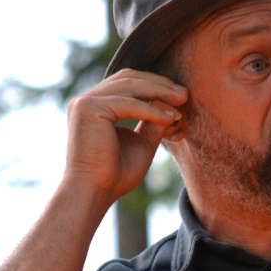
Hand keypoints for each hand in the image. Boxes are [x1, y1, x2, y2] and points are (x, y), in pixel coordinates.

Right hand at [63, 68, 187, 203]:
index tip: (182, 98)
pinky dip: (151, 110)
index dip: (157, 87)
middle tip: (185, 94)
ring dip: (159, 92)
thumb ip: (154, 124)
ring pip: (130, 85)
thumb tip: (174, 108)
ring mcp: (85, 102)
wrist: (95, 192)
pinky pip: (128, 103)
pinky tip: (170, 118)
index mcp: (97, 106)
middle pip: (129, 78)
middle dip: (160, 84)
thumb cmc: (116, 175)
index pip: (129, 84)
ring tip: (182, 101)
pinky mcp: (88, 108)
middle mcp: (87, 100)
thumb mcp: (143, 144)